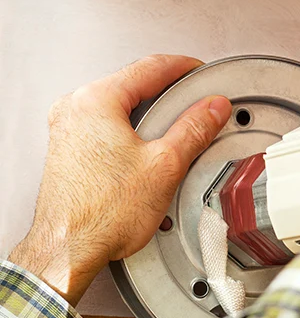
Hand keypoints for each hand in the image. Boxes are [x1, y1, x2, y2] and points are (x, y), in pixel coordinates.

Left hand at [9, 55, 231, 305]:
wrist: (69, 249)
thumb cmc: (102, 214)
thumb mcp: (165, 164)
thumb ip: (194, 128)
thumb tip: (212, 107)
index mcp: (96, 100)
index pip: (150, 67)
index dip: (185, 68)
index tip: (202, 72)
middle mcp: (75, 109)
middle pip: (134, 86)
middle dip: (170, 94)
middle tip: (197, 104)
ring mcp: (69, 131)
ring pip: (122, 109)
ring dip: (152, 117)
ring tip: (177, 134)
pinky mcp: (70, 151)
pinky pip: (109, 129)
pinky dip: (134, 134)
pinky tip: (151, 155)